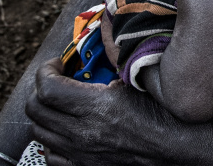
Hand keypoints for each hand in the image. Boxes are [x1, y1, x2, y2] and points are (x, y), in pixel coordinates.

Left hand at [26, 58, 191, 165]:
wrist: (177, 147)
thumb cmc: (163, 114)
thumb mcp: (138, 82)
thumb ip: (113, 69)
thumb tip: (100, 57)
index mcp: (96, 107)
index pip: (47, 88)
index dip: (46, 70)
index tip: (57, 64)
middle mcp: (82, 133)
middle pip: (35, 109)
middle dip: (41, 88)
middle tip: (56, 79)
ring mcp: (80, 153)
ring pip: (38, 132)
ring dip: (45, 113)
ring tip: (61, 103)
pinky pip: (51, 156)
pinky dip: (52, 140)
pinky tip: (67, 130)